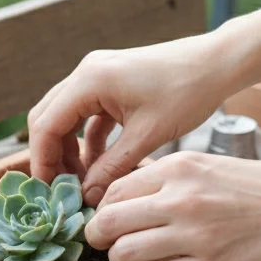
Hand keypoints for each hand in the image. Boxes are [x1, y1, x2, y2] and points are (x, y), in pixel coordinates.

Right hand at [27, 33, 238, 206]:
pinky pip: (86, 115)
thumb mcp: (147, 137)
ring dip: (69, 149)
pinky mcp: (110, 83)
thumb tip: (87, 197)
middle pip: (47, 119)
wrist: (217, 63)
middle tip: (62, 190)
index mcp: (89, 81)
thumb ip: (112, 168)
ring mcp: (97, 75)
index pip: (46, 125)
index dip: (43, 162)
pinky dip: (87, 140)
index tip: (50, 192)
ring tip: (82, 182)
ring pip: (65, 117)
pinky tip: (99, 165)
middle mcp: (86, 73)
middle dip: (51, 156)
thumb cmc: (187, 93)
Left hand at [84, 151, 260, 260]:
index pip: (115, 189)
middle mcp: (181, 198)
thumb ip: (174, 179)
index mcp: (182, 168)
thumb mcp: (215, 166)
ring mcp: (194, 235)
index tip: (110, 219)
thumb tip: (134, 195)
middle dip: (100, 237)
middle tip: (107, 245)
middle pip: (108, 221)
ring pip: (124, 253)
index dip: (105, 208)